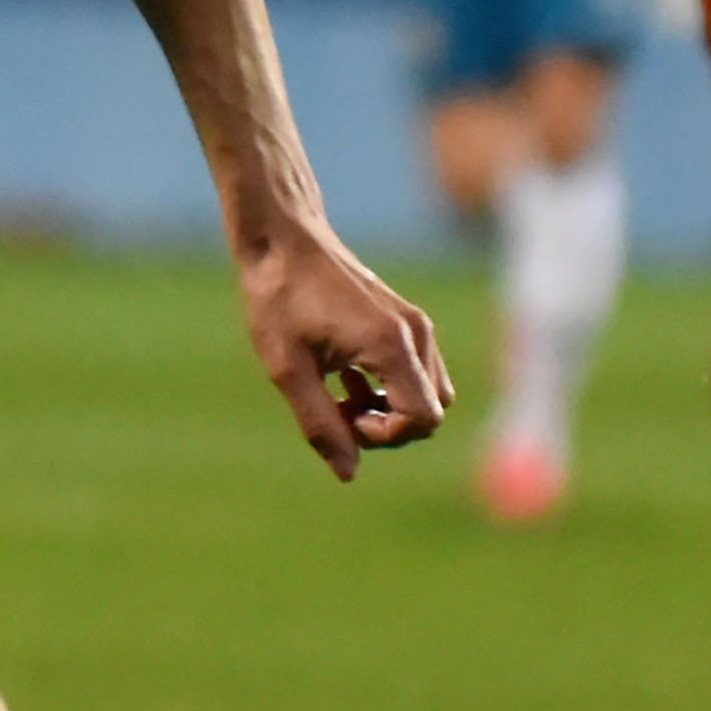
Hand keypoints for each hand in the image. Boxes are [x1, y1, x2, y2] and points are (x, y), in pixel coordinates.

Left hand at [237, 217, 448, 477]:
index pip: (423, 420)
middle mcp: (416, 334)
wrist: (282, 237)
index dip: (384, 436)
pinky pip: (417, 371)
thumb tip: (347, 473)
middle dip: (388, 427)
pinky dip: (387, 387)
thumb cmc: (277, 297)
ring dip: (387, 408)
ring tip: (336, 395)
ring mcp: (415, 324)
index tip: (342, 419)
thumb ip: (320, 423)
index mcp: (391, 345)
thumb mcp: (286, 368)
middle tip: (336, 411)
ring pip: (428, 393)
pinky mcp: (406, 319)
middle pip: (432, 411)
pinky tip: (343, 377)